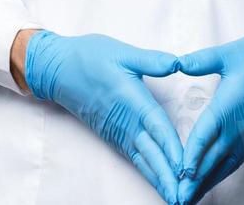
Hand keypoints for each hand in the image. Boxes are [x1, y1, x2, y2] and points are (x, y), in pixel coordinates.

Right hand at [23, 30, 186, 203]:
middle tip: (185, 196)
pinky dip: (148, 172)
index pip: (156, 126)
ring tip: (175, 197)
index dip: (171, 147)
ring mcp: (118, 131)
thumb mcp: (122, 52)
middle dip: (168, 175)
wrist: (57, 70)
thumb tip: (178, 62)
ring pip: (143, 159)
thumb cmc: (89, 58)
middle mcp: (126, 121)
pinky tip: (159, 182)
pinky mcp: (113, 135)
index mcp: (132, 99)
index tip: (186, 167)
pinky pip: (134, 157)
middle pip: (151, 152)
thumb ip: (151, 60)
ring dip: (159, 179)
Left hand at [174, 20, 243, 202]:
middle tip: (178, 198)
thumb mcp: (231, 52)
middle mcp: (240, 125)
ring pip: (226, 164)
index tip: (179, 174)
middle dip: (195, 180)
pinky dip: (223, 173)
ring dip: (208, 182)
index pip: (205, 135)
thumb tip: (176, 63)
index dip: (191, 155)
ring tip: (192, 198)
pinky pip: (238, 160)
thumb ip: (202, 60)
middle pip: (213, 159)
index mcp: (229, 105)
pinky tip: (213, 179)